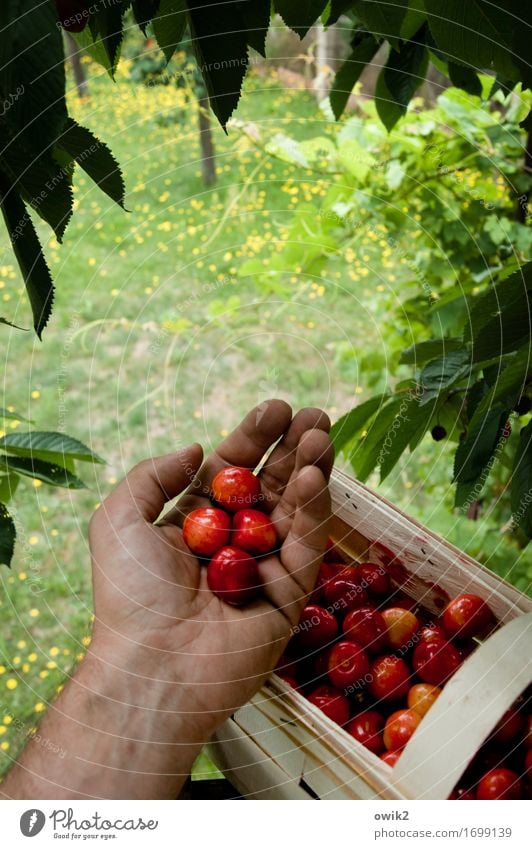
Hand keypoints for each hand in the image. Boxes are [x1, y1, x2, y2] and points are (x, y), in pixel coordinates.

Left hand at [88, 400, 332, 741]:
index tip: (277, 407)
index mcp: (194, 524)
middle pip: (271, 485)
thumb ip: (152, 476)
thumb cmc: (130, 596)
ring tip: (321, 434)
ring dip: (310, 469)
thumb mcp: (118, 520)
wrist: (153, 667)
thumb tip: (195, 449)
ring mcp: (263, 568)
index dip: (253, 437)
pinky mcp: (289, 595)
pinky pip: (305, 546)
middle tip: (315, 416)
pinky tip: (313, 476)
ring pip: (295, 510)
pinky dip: (314, 510)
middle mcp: (232, 542)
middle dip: (292, 448)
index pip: (231, 471)